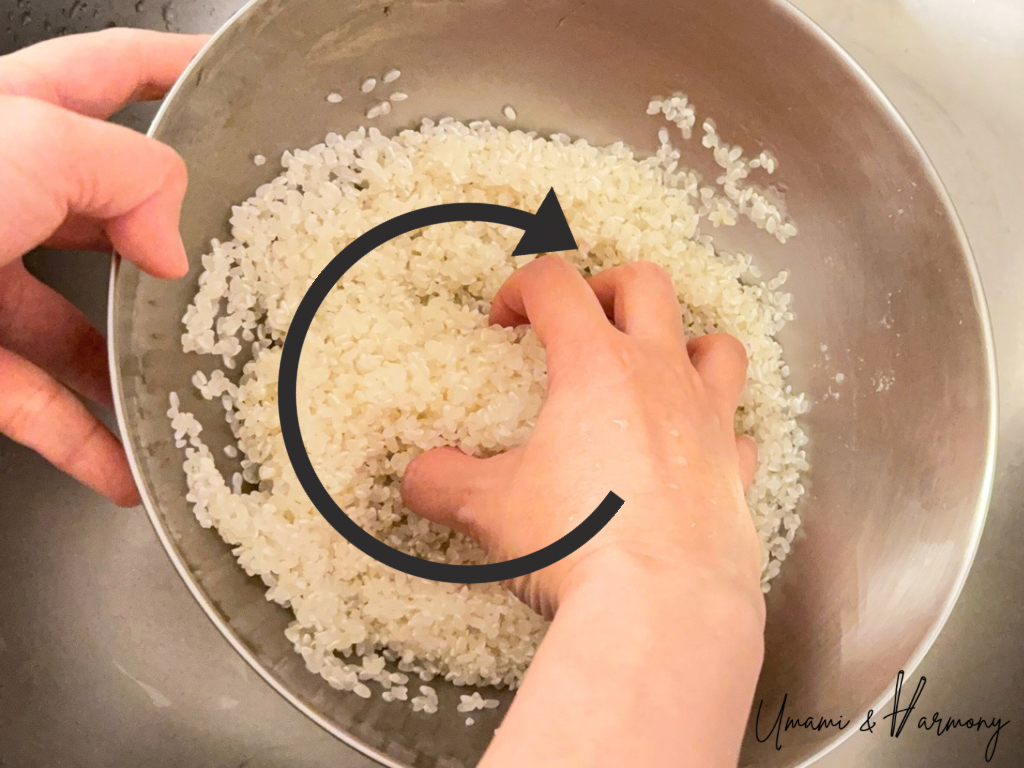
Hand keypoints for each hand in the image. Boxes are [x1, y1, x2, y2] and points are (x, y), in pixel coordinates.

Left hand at [0, 29, 206, 505]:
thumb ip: (130, 176)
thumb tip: (165, 246)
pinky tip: (128, 466)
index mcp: (17, 118)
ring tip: (193, 382)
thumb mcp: (32, 144)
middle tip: (232, 265)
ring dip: (135, 363)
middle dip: (172, 243)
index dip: (177, 70)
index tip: (229, 83)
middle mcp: (5, 195)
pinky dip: (87, 441)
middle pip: (112, 216)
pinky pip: (41, 405)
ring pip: (81, 325)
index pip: (116, 74)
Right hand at [402, 256, 762, 615]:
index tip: (504, 319)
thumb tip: (421, 477)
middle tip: (579, 320)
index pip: (555, 286)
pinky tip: (692, 450)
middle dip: (605, 287)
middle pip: (645, 285)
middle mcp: (660, 377)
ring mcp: (708, 421)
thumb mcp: (490, 510)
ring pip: (716, 344)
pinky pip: (738, 431)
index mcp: (596, 367)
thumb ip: (445, 483)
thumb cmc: (578, 543)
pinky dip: (718, 429)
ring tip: (655, 368)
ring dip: (685, 342)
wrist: (661, 606)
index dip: (521, 288)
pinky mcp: (735, 472)